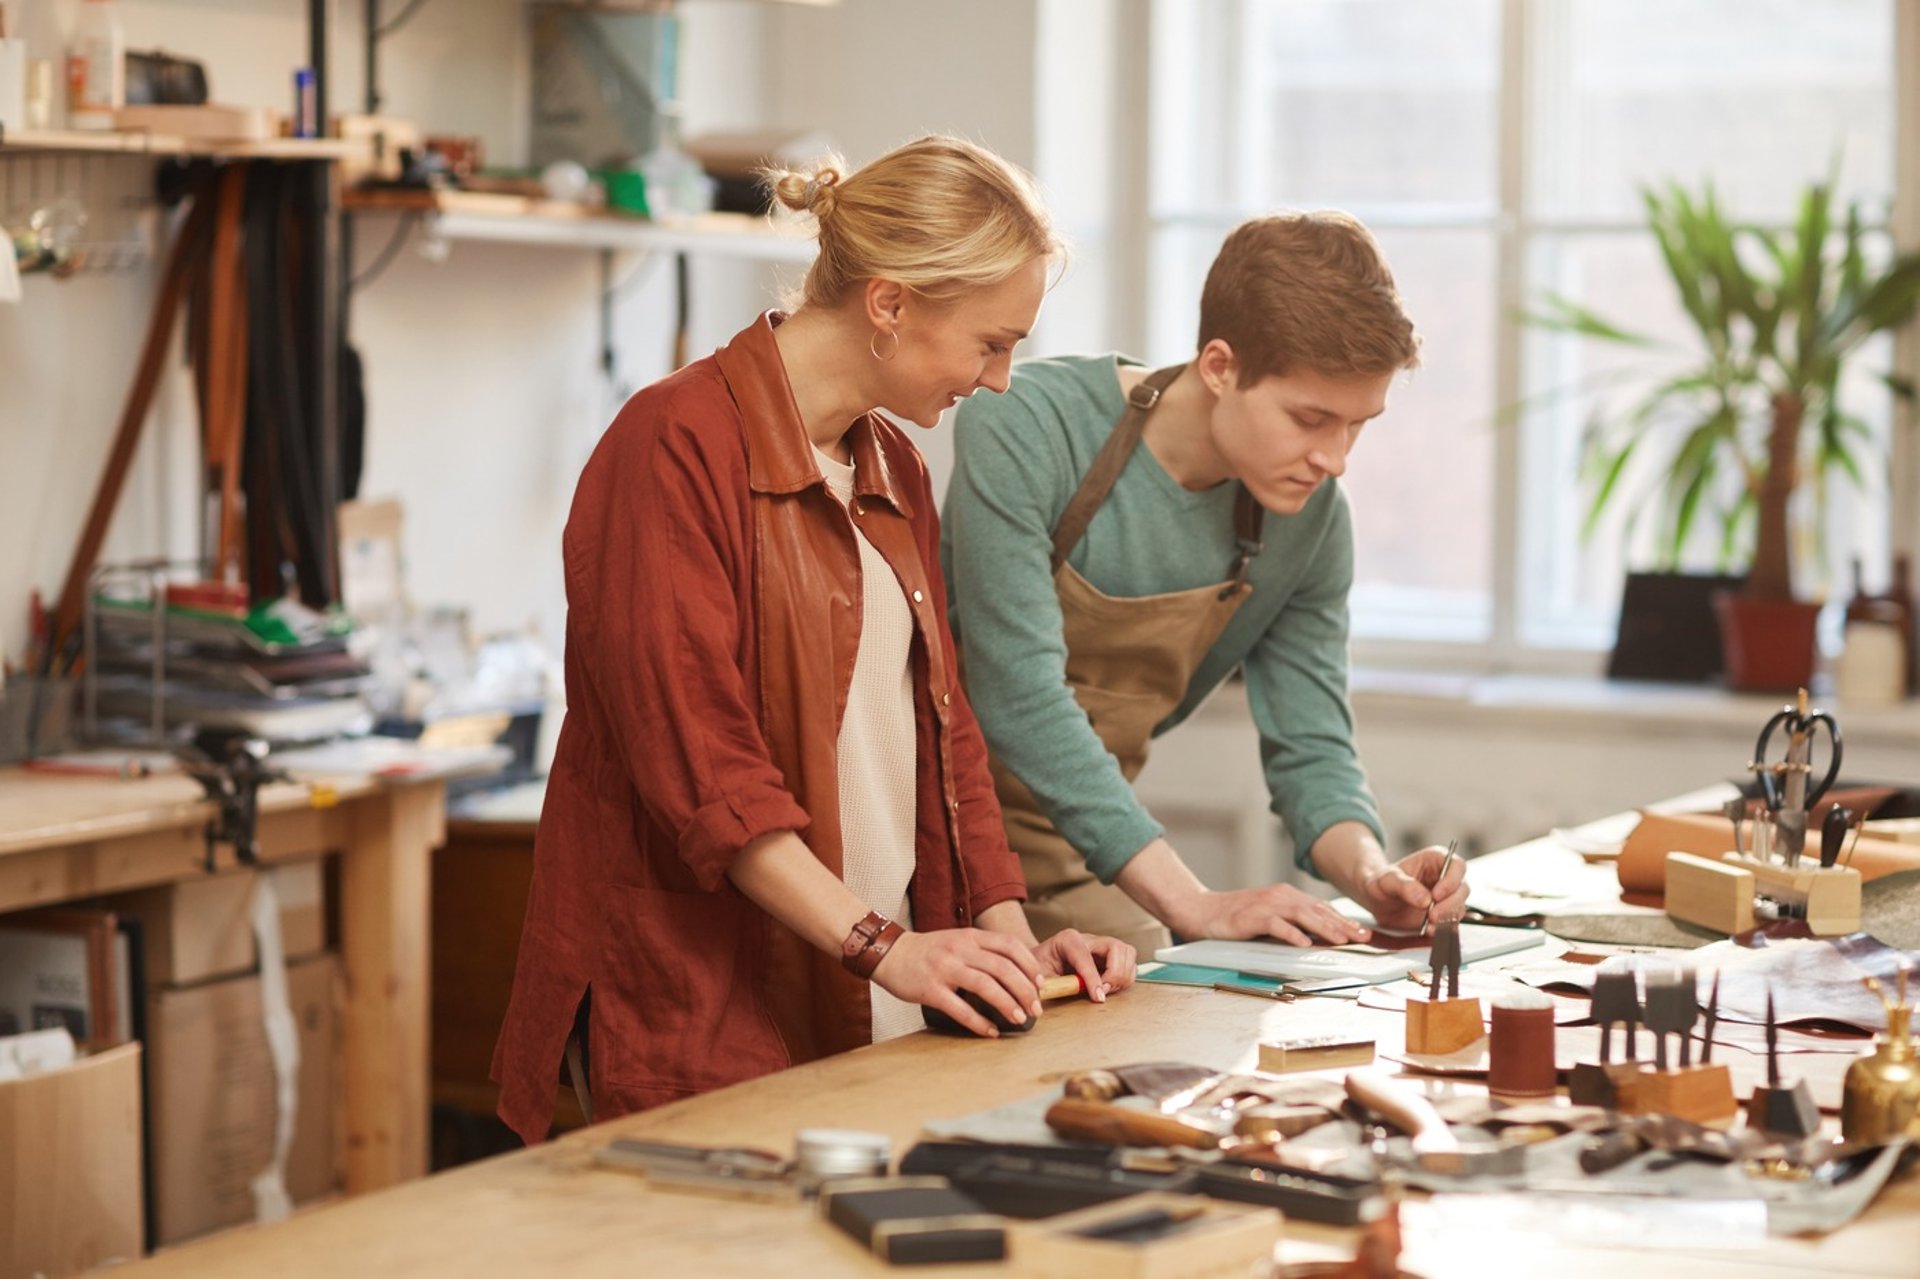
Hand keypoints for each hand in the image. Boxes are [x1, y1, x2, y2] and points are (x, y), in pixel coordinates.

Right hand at [869, 927, 1042, 1036]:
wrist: (889, 954)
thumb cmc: (928, 952)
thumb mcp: (957, 941)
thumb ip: (982, 951)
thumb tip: (1016, 974)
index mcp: (969, 937)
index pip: (1009, 945)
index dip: (1029, 964)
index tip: (1040, 983)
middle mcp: (960, 950)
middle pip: (1003, 967)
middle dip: (1025, 990)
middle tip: (1036, 1008)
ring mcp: (945, 969)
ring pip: (986, 986)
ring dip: (1007, 1004)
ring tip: (1020, 1019)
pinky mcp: (930, 990)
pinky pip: (960, 1009)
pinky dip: (979, 1022)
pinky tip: (990, 1031)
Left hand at [1032, 928, 1137, 1001]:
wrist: (1041, 963)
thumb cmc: (1040, 968)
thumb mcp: (1040, 976)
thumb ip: (1054, 985)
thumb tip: (1067, 993)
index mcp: (1068, 940)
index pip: (1086, 956)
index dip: (1093, 978)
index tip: (1098, 997)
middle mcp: (1088, 939)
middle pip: (1116, 947)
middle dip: (1114, 974)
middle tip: (1103, 992)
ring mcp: (1101, 946)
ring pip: (1127, 952)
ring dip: (1122, 975)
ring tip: (1106, 990)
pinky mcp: (1110, 956)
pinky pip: (1129, 962)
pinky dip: (1125, 977)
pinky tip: (1110, 987)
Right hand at [1172, 884, 1371, 946]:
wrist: (1201, 910)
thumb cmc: (1236, 918)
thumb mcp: (1269, 918)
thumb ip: (1292, 924)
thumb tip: (1319, 939)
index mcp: (1286, 896)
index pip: (1321, 908)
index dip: (1343, 920)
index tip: (1362, 933)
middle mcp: (1280, 896)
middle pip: (1317, 911)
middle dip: (1342, 925)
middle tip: (1362, 938)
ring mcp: (1266, 905)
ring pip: (1302, 915)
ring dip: (1324, 928)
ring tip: (1341, 940)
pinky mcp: (1251, 916)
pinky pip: (1275, 925)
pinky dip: (1291, 934)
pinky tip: (1304, 944)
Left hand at [1355, 844, 1469, 933]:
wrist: (1378, 901)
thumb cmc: (1382, 883)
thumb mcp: (1387, 879)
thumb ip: (1404, 886)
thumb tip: (1425, 899)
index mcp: (1435, 859)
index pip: (1457, 865)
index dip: (1451, 880)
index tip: (1436, 895)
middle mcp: (1445, 877)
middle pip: (1462, 889)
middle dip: (1450, 904)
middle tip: (1432, 915)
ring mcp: (1446, 898)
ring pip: (1460, 907)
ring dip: (1448, 918)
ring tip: (1429, 924)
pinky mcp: (1443, 915)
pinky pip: (1451, 923)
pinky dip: (1443, 929)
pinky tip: (1430, 930)